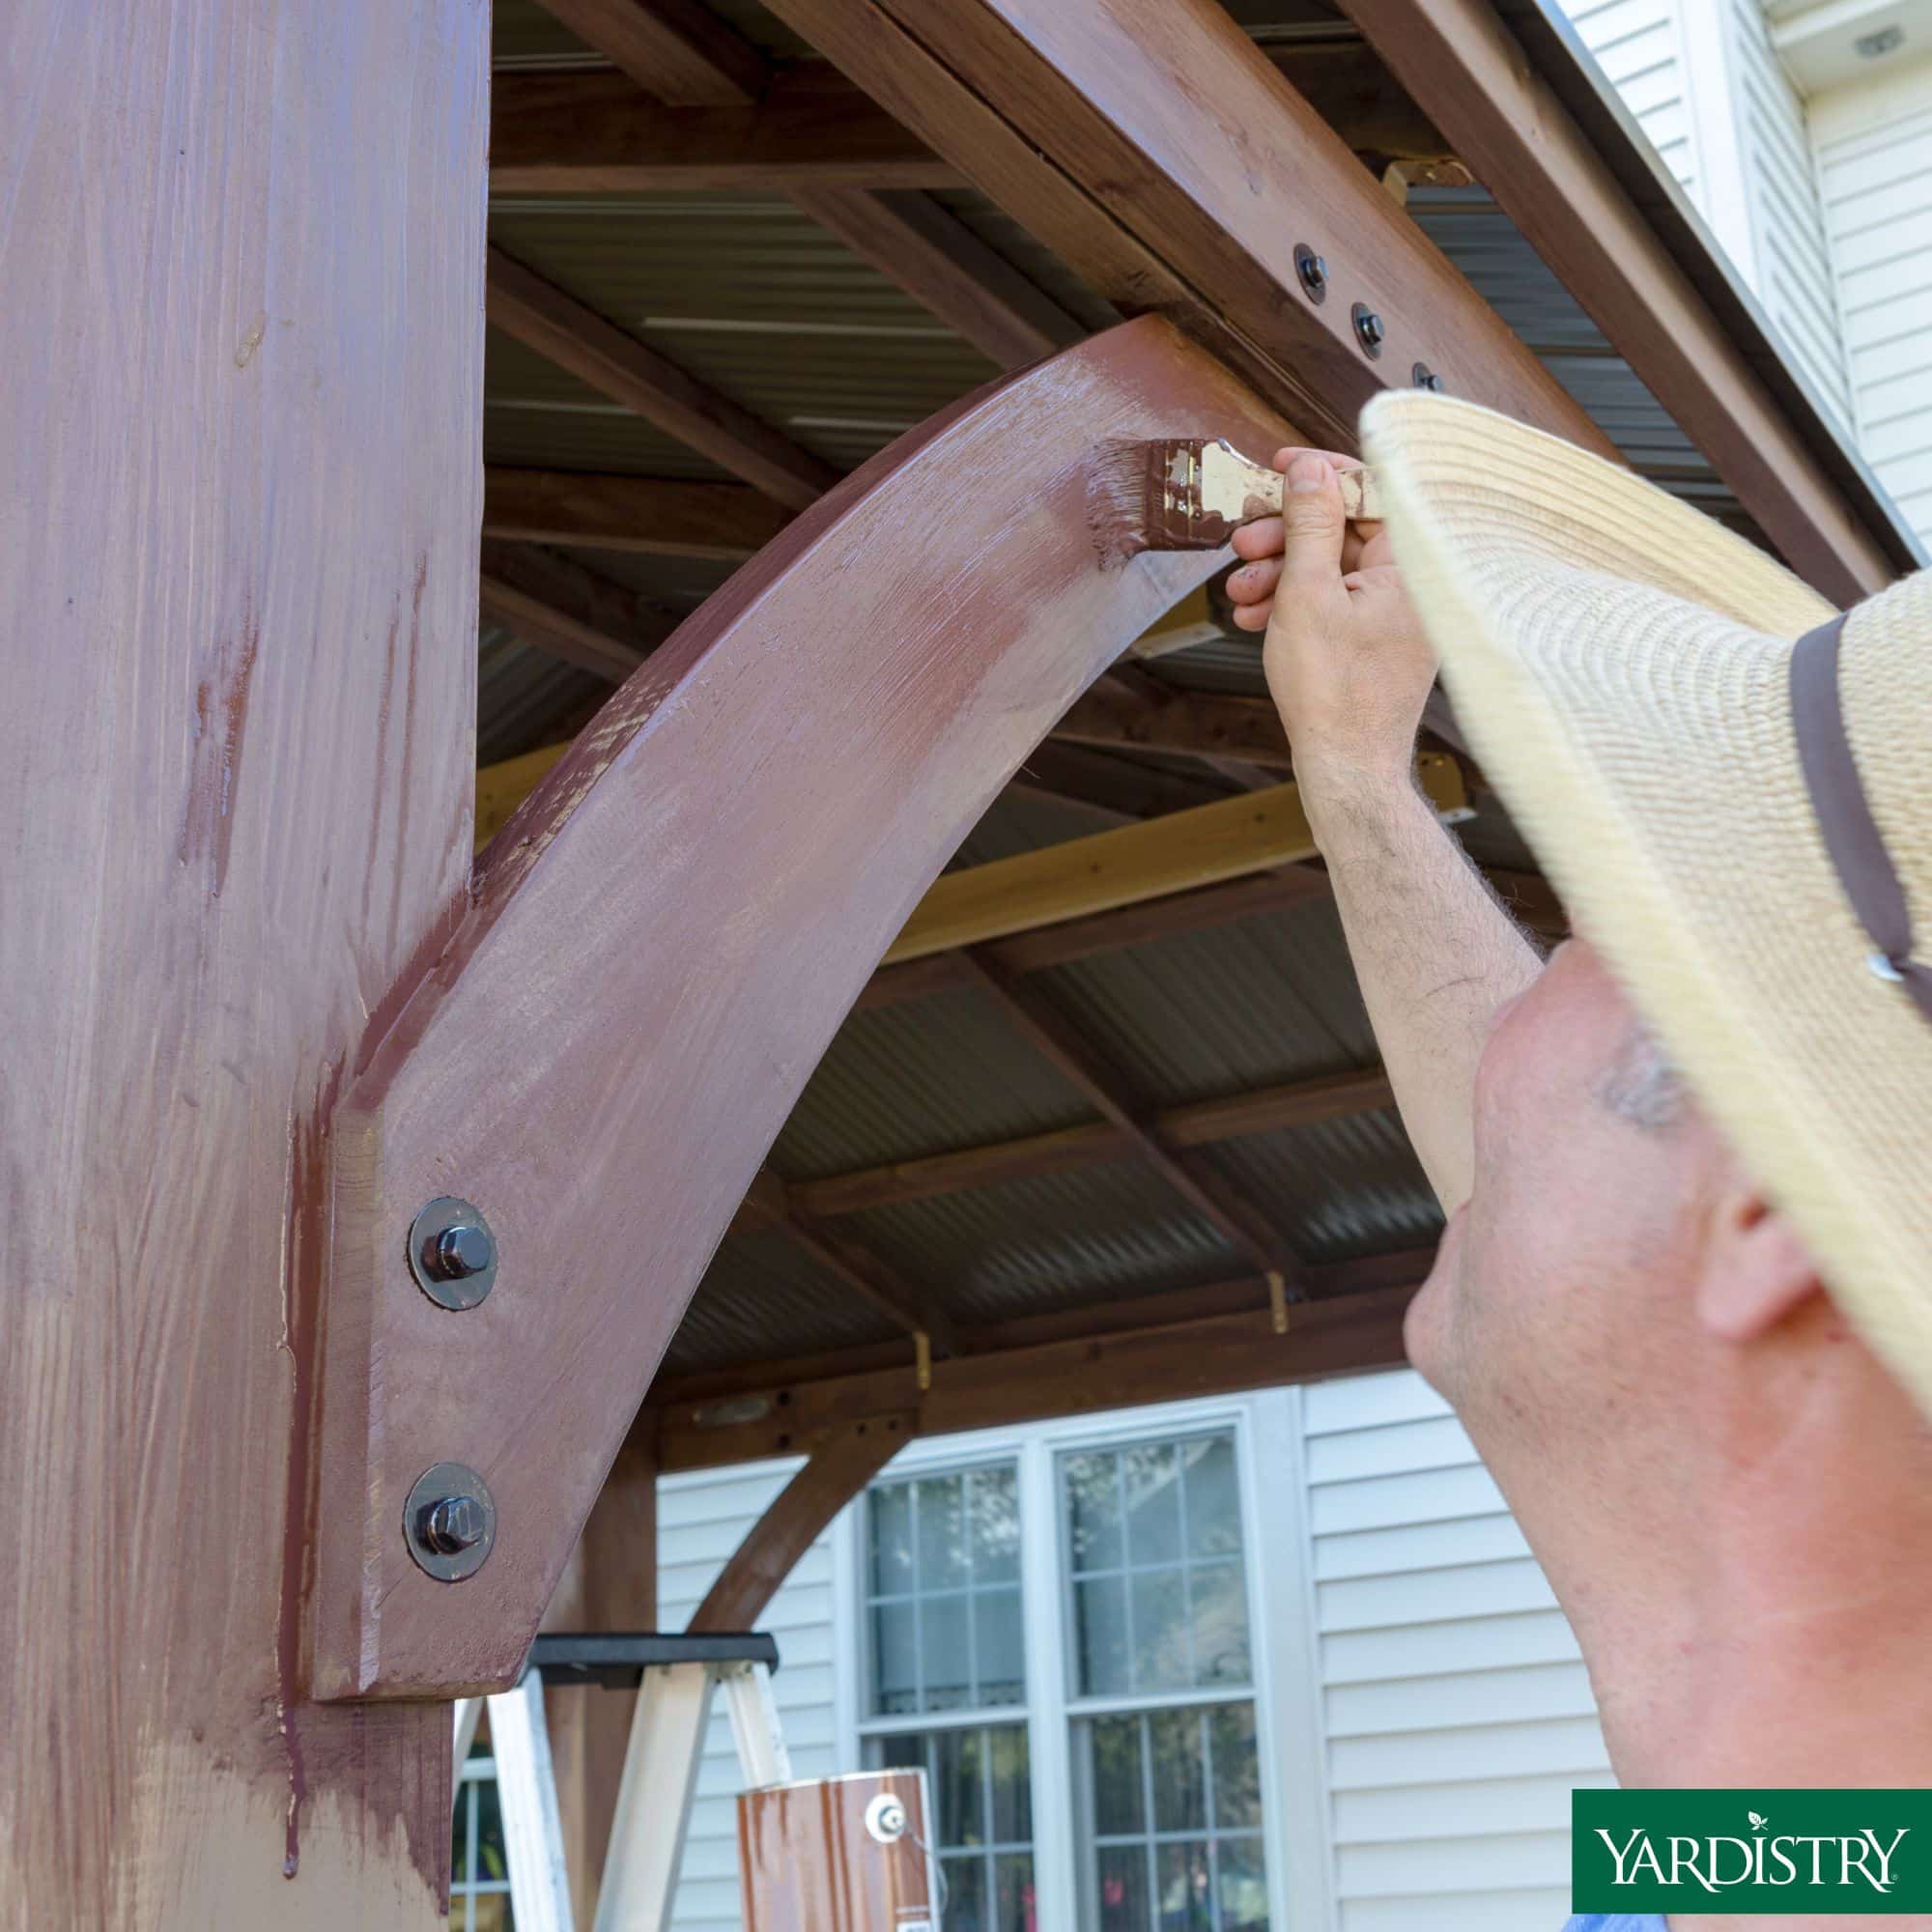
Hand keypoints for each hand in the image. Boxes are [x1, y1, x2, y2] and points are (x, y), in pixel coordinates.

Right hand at [1225, 448, 1436, 800]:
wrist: (1347, 767)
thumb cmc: (1333, 690)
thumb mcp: (1308, 591)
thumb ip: (1311, 522)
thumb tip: (1311, 468)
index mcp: (1410, 562)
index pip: (1370, 489)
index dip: (1319, 474)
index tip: (1278, 467)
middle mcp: (1411, 582)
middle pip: (1344, 528)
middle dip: (1286, 533)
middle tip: (1243, 539)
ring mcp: (1395, 613)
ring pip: (1330, 567)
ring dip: (1278, 571)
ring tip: (1239, 591)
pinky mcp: (1376, 639)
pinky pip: (1334, 601)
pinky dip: (1294, 602)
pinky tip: (1255, 616)